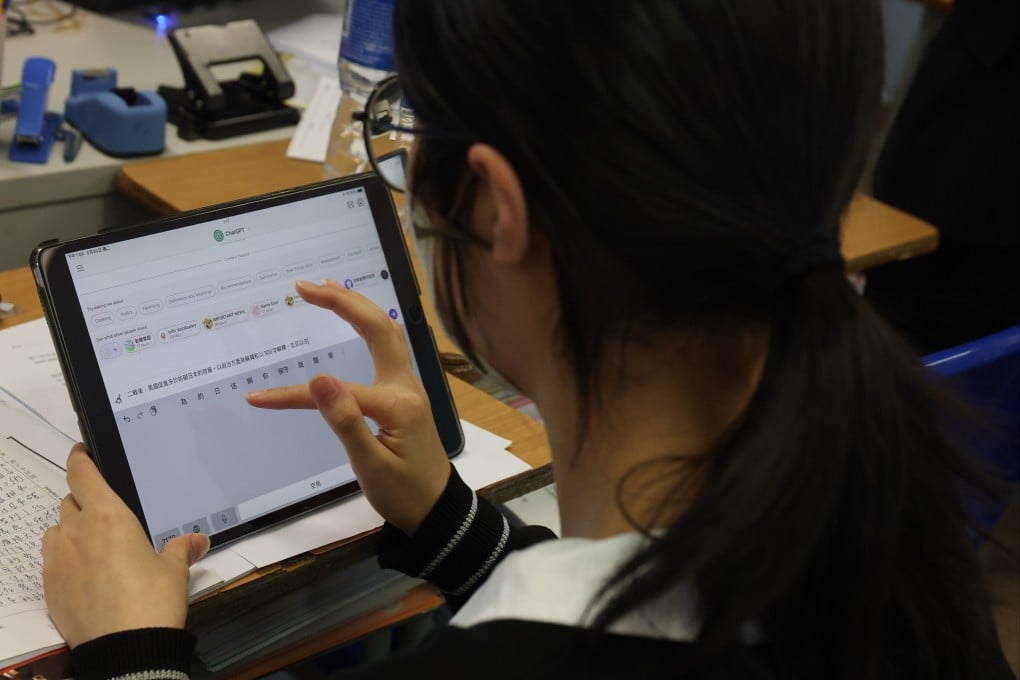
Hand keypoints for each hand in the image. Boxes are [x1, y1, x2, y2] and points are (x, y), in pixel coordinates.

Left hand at [42, 445, 209, 647]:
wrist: (125, 647)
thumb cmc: (152, 600)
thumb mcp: (174, 570)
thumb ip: (180, 548)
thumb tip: (195, 540)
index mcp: (109, 516)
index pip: (82, 474)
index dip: (80, 459)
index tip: (83, 452)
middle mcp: (77, 531)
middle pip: (71, 502)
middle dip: (86, 501)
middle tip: (107, 513)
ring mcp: (58, 560)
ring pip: (58, 530)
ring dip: (72, 530)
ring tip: (94, 545)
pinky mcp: (50, 587)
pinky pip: (52, 560)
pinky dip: (66, 559)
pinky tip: (85, 574)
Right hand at [247, 279, 450, 535]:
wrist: (438, 511)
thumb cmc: (405, 495)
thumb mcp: (372, 466)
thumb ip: (346, 421)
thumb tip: (319, 378)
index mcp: (396, 404)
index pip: (334, 392)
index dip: (293, 394)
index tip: (258, 399)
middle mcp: (406, 386)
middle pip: (378, 328)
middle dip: (342, 302)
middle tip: (306, 285)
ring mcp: (409, 387)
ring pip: (387, 332)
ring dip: (359, 306)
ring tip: (328, 287)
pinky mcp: (405, 394)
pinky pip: (389, 347)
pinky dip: (370, 324)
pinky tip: (358, 319)